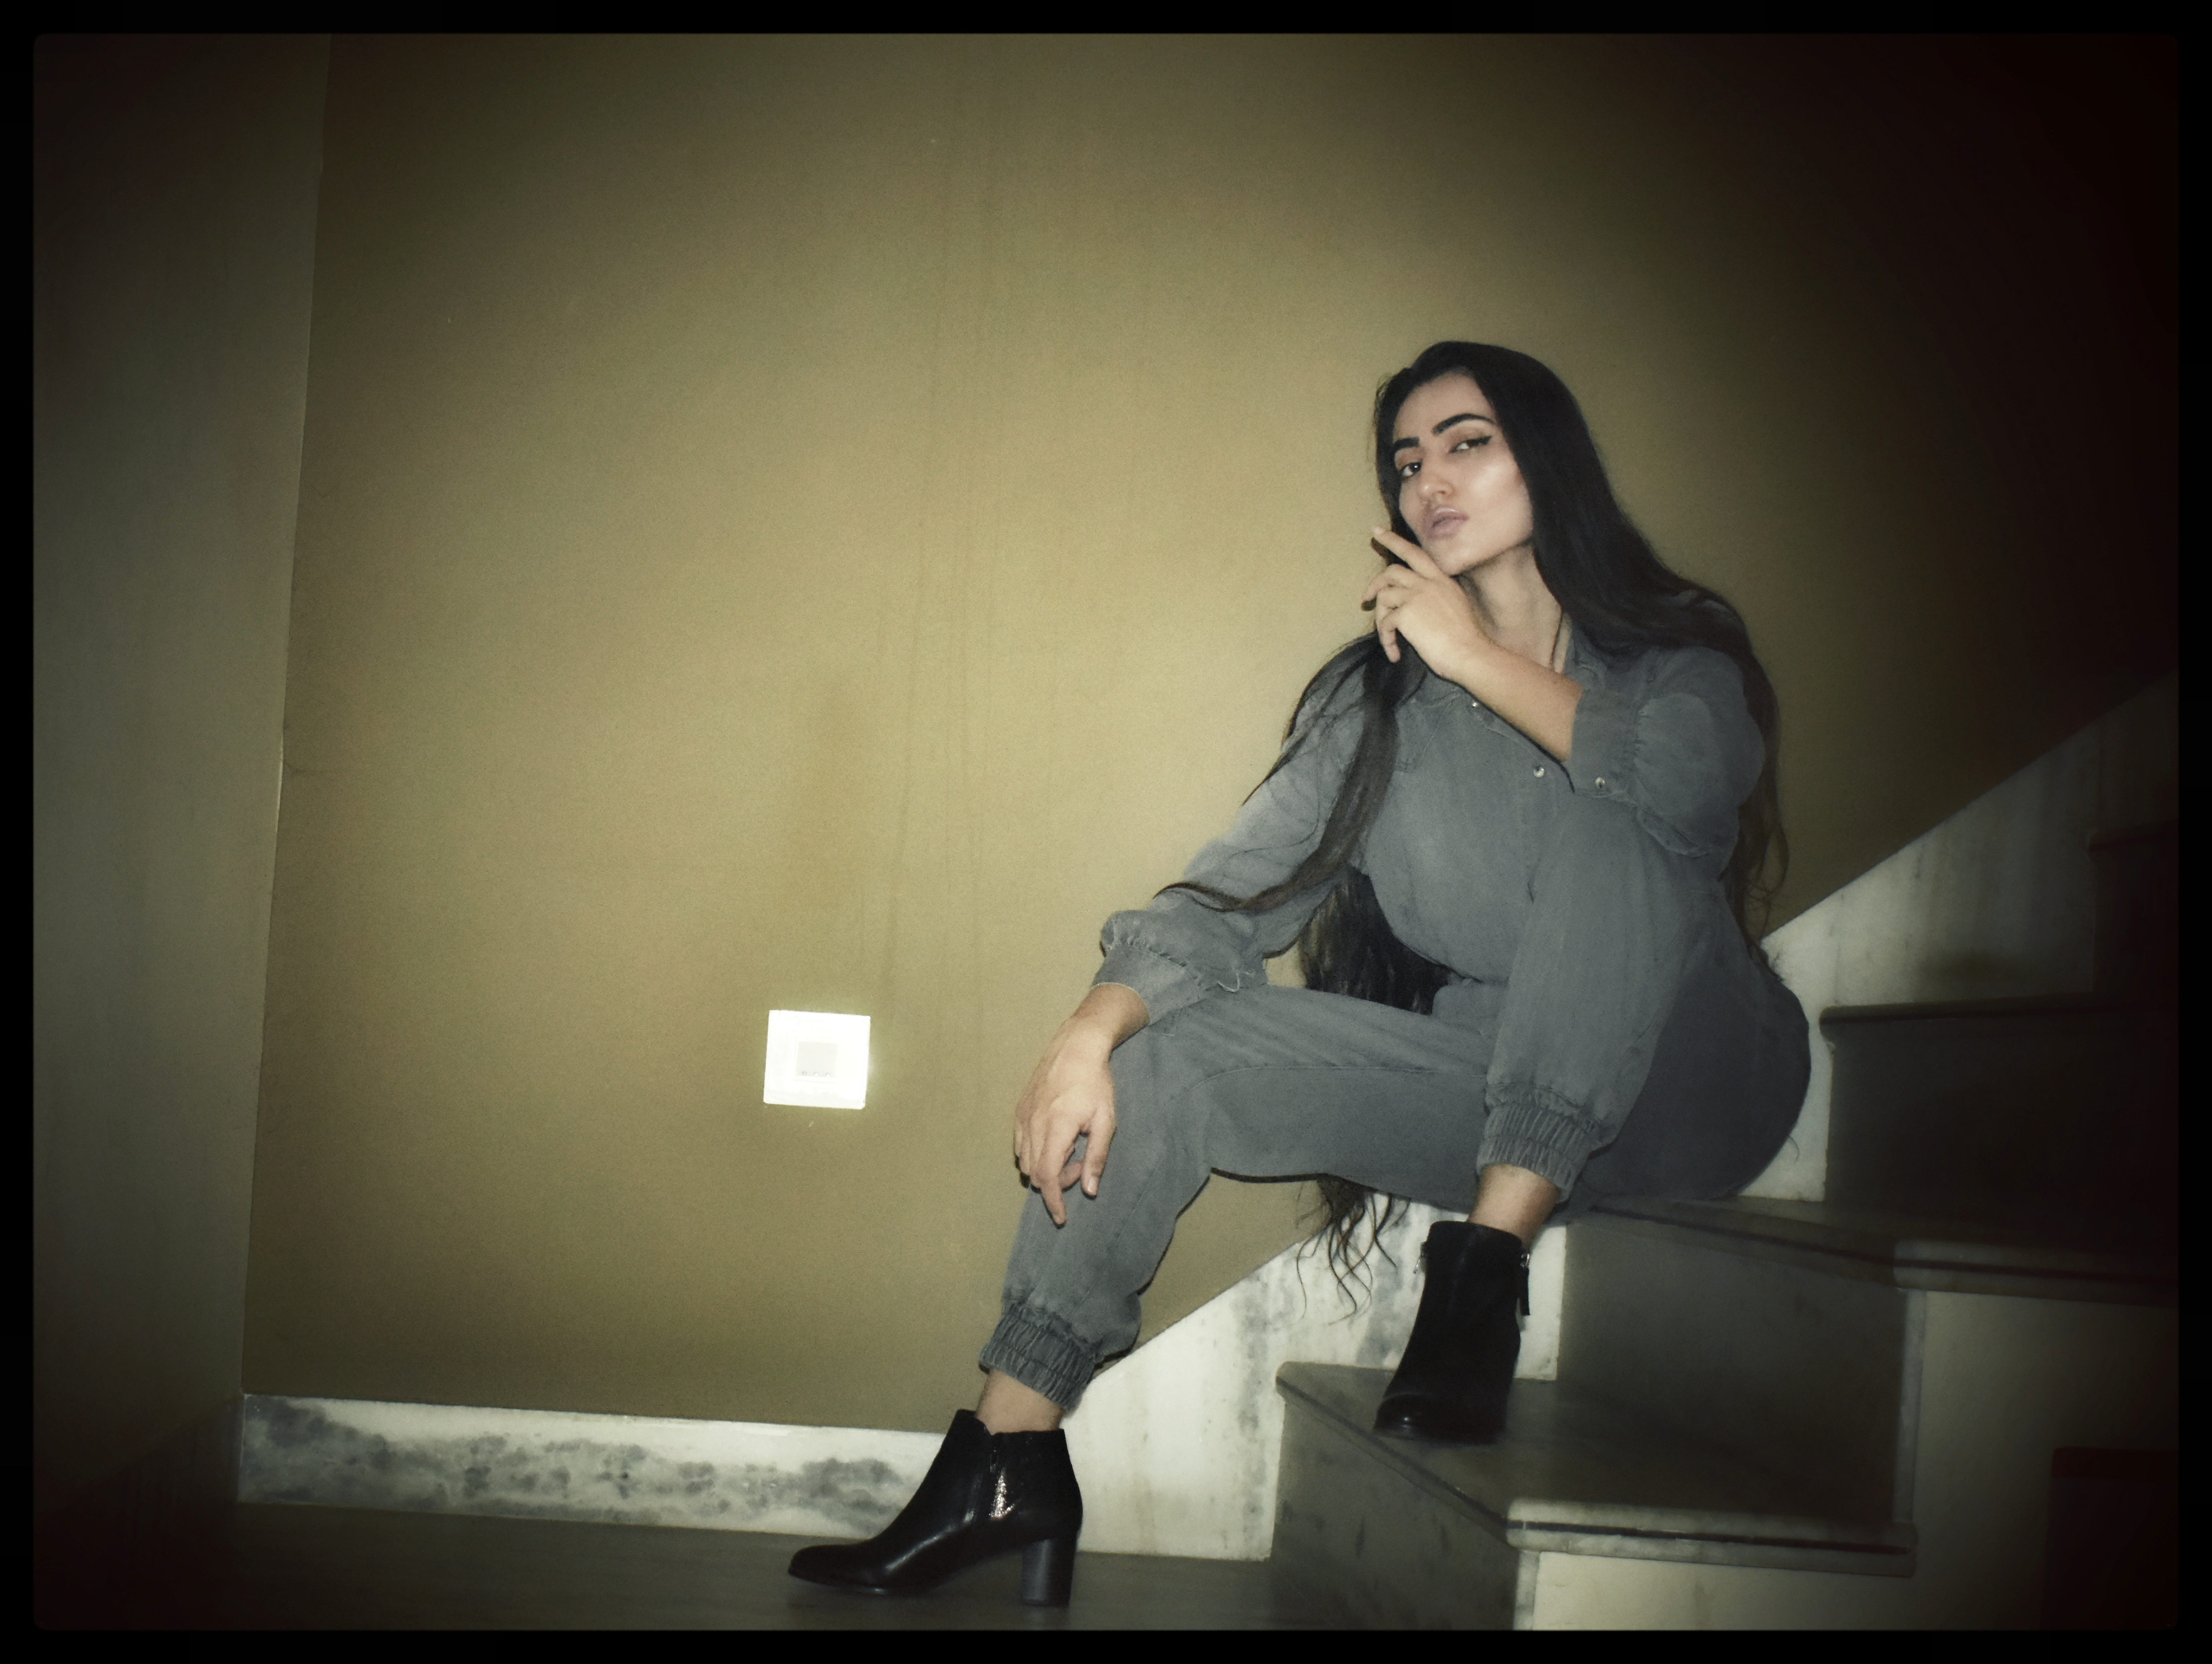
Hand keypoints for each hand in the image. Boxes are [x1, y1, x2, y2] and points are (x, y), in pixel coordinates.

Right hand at [1013, 1020, 1120, 1226]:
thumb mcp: (1106, 1121)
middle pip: (1035, 1173)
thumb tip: (1089, 1190)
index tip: (1061, 1218)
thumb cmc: (1096, 1083)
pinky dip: (1034, 1154)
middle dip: (1056, 1183)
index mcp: (1057, 1128)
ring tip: (1070, 1152)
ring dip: (1045, 1169)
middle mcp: (1034, 1125)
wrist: (1076, 1047)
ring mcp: (1023, 1117)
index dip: (1053, 1202)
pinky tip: (1055, 1140)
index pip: (1048, 1177)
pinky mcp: (1019, 1110)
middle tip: (1080, 1169)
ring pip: (1024, 1161)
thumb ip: (1097, 1157)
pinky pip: (1019, 1145)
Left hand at [1360, 526, 1487, 677]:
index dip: (1393, 541)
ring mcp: (1416, 596)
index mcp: (1442, 580)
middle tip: (1366, 598)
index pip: (1415, 553)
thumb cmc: (1466, 640)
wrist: (1470, 654)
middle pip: (1392, 571)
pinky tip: (1395, 653)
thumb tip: (1418, 606)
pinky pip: (1385, 623)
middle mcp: (1428, 583)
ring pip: (1384, 597)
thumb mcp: (1456, 607)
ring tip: (1388, 639)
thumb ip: (1437, 598)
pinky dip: (1386, 640)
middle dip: (1374, 583)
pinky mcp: (1406, 613)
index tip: (1376, 532)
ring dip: (1380, 619)